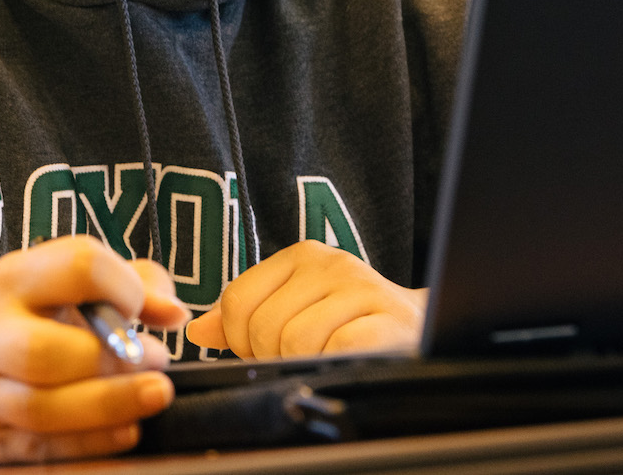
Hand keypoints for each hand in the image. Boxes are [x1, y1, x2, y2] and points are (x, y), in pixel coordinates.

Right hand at [0, 237, 190, 463]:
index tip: (138, 305)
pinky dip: (94, 442)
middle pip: (43, 351)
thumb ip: (133, 281)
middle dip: (111, 361)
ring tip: (155, 393)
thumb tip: (174, 313)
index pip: (77, 267)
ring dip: (110, 404)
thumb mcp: (64, 280)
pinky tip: (128, 429)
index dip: (124, 287)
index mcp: (13, 280)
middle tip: (156, 360)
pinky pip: (45, 449)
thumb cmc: (29, 314)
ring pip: (41, 408)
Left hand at [185, 240, 424, 358]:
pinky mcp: (388, 320)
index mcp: (301, 256)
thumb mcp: (298, 306)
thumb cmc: (353, 320)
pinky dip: (333, 366)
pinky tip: (348, 360)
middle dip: (271, 358)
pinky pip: (335, 351)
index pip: (237, 300)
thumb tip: (197, 332)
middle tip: (298, 361)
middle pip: (262, 326)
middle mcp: (330, 263)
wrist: (426, 328)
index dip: (239, 339)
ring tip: (326, 359)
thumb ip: (247, 315)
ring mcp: (362, 289)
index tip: (262, 351)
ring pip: (294, 342)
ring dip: (303, 366)